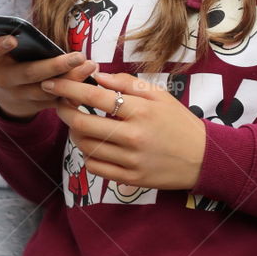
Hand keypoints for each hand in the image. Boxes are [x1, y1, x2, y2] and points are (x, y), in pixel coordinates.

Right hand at [0, 34, 99, 120]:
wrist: (7, 96)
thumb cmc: (13, 61)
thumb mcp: (9, 51)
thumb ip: (22, 40)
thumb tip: (36, 30)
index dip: (0, 46)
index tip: (13, 39)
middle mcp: (5, 79)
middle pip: (30, 73)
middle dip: (55, 66)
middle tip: (78, 56)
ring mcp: (19, 96)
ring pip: (47, 90)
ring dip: (71, 79)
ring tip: (90, 66)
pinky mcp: (35, 106)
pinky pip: (56, 100)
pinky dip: (73, 91)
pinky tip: (90, 80)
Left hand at [40, 69, 206, 191]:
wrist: (204, 158)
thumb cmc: (179, 122)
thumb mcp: (160, 96)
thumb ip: (127, 83)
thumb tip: (97, 76)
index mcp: (141, 111)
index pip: (95, 97)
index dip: (68, 89)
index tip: (51, 83)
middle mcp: (134, 136)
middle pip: (82, 124)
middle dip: (64, 111)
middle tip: (60, 104)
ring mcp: (131, 161)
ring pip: (86, 147)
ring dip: (75, 134)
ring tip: (80, 125)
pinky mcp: (131, 179)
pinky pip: (95, 168)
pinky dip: (88, 155)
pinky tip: (95, 146)